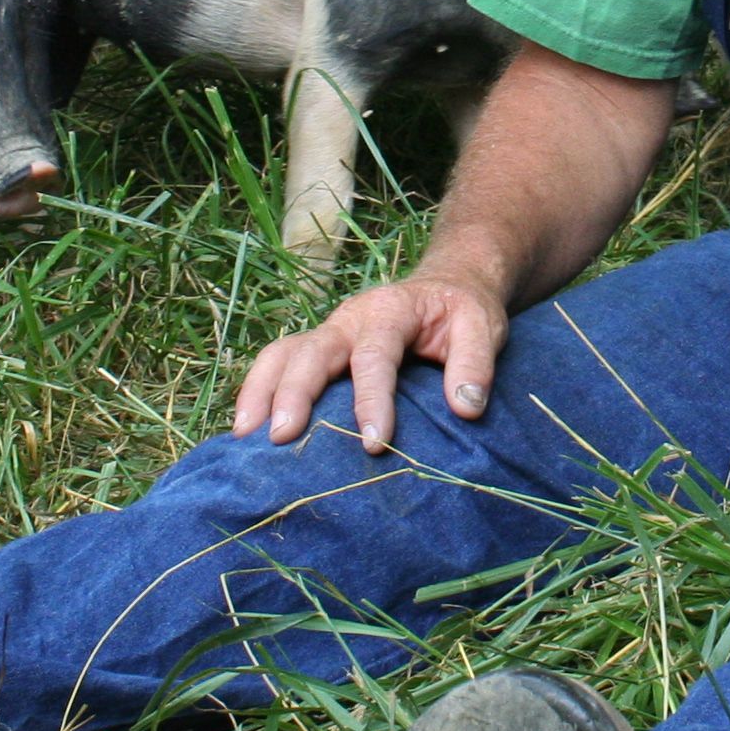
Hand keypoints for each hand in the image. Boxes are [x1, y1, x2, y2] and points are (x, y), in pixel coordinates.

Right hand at [230, 269, 510, 453]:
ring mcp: (327, 334)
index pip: (374, 357)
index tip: (374, 443)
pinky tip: (247, 433)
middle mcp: (348, 319)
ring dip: (260, 393)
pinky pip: (276, 365)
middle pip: (311, 353)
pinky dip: (256, 394)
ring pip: (280, 355)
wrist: (446, 287)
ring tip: (246, 439)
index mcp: (389, 312)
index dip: (371, 400)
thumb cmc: (462, 312)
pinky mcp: (316, 350)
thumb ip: (475, 363)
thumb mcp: (482, 327)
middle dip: (293, 394)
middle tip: (282, 439)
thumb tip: (465, 408)